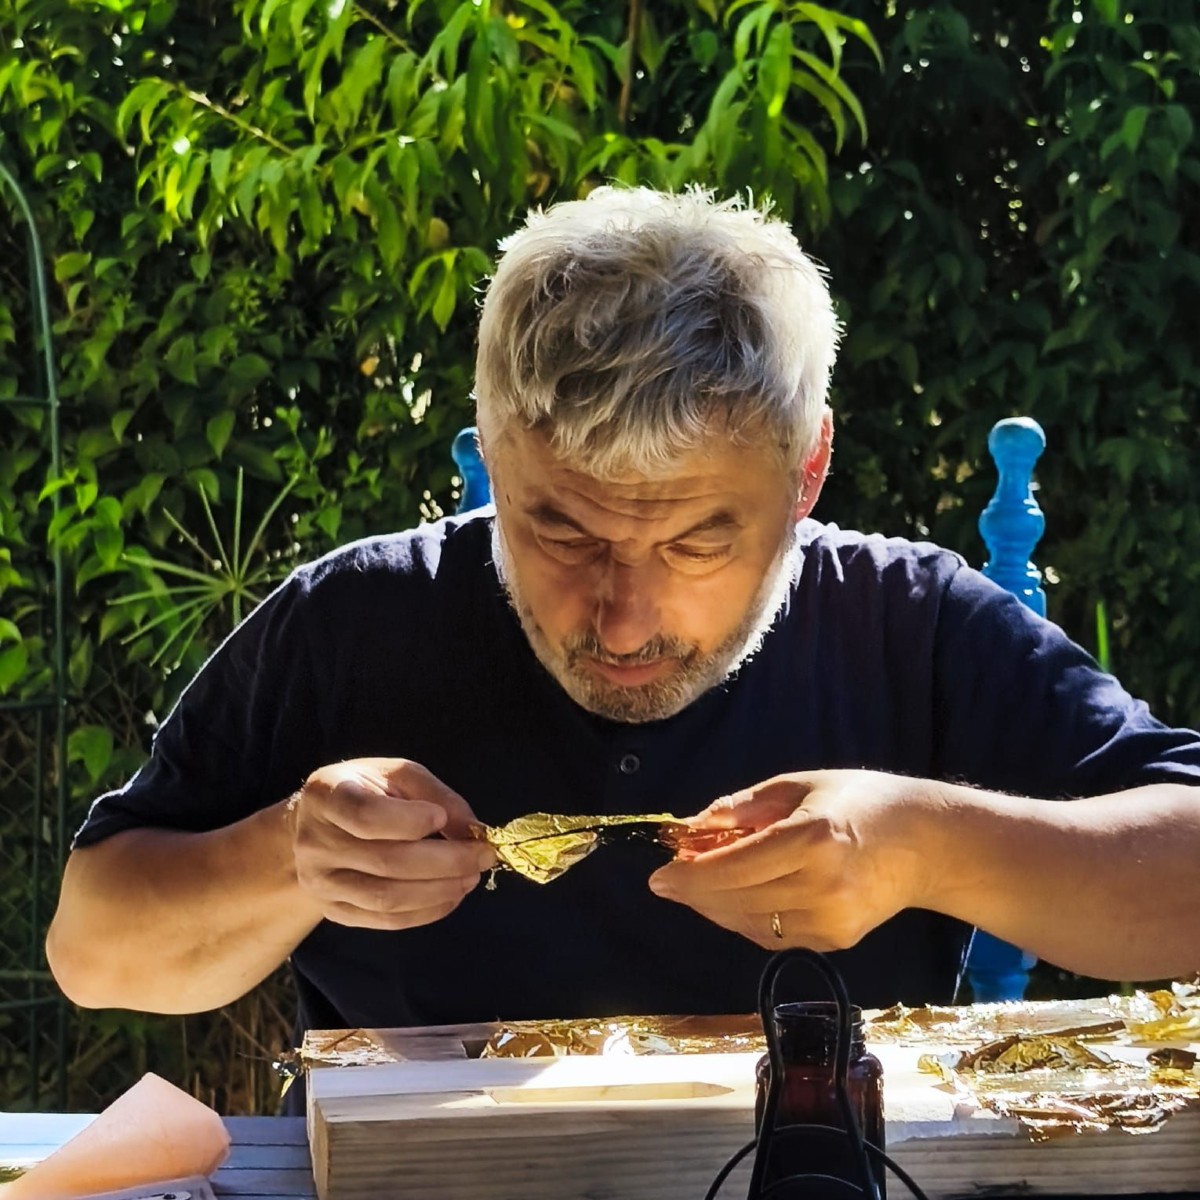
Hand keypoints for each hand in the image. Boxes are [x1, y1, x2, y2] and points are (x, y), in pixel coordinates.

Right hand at [288, 757, 495, 929]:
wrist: (315, 827)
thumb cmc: (364, 791)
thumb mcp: (395, 774)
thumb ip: (435, 794)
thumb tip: (472, 828)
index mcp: (327, 796)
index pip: (365, 816)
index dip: (408, 821)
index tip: (441, 818)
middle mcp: (315, 844)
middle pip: (385, 861)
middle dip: (446, 861)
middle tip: (483, 855)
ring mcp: (322, 884)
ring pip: (388, 898)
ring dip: (441, 890)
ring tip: (473, 876)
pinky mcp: (335, 912)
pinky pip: (387, 920)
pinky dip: (428, 911)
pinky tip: (452, 895)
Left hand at [648, 770, 935, 950]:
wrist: (928, 844)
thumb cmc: (861, 801)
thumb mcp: (800, 785)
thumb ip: (743, 807)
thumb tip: (692, 828)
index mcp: (812, 839)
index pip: (735, 866)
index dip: (690, 874)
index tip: (658, 875)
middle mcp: (822, 886)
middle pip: (736, 899)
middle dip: (695, 891)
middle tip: (669, 879)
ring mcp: (831, 920)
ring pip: (749, 923)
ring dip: (714, 906)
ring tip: (697, 885)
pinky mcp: (835, 941)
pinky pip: (772, 935)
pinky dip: (744, 918)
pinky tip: (733, 897)